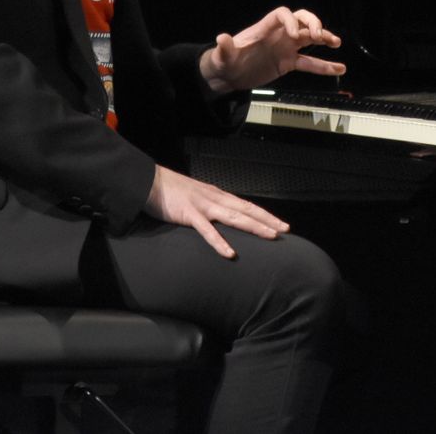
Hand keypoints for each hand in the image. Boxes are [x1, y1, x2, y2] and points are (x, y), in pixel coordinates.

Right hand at [144, 165, 289, 257]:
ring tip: (271, 236)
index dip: (265, 215)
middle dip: (268, 221)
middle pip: (247, 210)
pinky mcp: (189, 214)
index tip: (281, 224)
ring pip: (234, 217)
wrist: (150, 181)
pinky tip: (230, 253)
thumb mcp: (197, 198)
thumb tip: (221, 218)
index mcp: (218, 196)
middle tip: (285, 230)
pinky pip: (207, 231)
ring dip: (254, 227)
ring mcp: (203, 206)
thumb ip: (210, 207)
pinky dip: (220, 242)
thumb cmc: (172, 191)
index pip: (247, 206)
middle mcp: (215, 199)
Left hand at [199, 6, 345, 93]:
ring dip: (324, 38)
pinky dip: (324, 66)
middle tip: (320, 35)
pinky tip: (339, 68)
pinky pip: (309, 62)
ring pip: (309, 38)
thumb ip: (225, 48)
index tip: (295, 35)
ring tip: (336, 42)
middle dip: (312, 23)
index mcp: (264, 29)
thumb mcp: (222, 56)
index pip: (282, 14)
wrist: (230, 75)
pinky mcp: (288, 62)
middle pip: (300, 19)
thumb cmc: (225, 62)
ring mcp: (285, 48)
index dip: (290, 21)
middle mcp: (278, 35)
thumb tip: (222, 38)